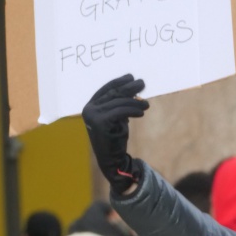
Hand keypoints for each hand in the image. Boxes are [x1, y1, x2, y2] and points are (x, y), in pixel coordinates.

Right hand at [82, 74, 148, 191]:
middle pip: (113, 93)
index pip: (105, 89)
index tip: (130, 77)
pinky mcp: (100, 122)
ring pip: (119, 102)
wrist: (112, 158)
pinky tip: (141, 113)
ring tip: (146, 105)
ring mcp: (93, 115)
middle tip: (142, 83)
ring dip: (135, 102)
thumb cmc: (115, 137)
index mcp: (90, 106)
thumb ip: (120, 104)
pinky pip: (121, 111)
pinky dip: (133, 110)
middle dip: (129, 87)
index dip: (118, 82)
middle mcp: (89, 109)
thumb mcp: (117, 117)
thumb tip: (134, 89)